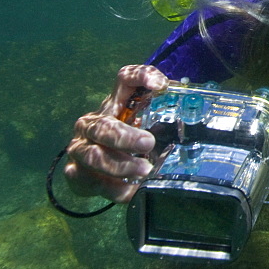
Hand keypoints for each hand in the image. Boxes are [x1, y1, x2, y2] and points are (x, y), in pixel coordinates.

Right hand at [63, 64, 167, 202]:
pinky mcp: (75, 173)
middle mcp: (92, 122)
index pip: (125, 78)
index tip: (160, 86)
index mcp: (114, 103)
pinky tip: (132, 192)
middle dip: (126, 136)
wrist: (93, 169)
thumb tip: (193, 110)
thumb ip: (164, 114)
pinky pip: (91, 182)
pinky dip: (114, 189)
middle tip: (148, 143)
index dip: (142, 76)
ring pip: (93, 155)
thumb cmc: (127, 139)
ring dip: (120, 166)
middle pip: (103, 125)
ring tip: (144, 171)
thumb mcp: (145, 123)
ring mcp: (80, 147)